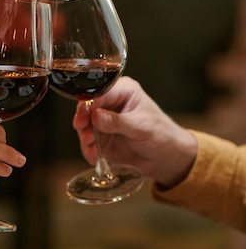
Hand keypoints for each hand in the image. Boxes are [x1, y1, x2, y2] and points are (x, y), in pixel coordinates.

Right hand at [73, 77, 196, 188]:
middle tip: (84, 132)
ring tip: (91, 148)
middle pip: (87, 108)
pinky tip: (94, 156)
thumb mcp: (140, 126)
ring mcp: (104, 122)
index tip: (83, 116)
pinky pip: (88, 143)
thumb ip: (117, 121)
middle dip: (83, 122)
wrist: (166, 157)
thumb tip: (95, 115)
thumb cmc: (160, 134)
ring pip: (84, 127)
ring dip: (85, 138)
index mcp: (123, 91)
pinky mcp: (101, 139)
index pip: (99, 93)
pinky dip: (89, 150)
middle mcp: (110, 105)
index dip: (88, 103)